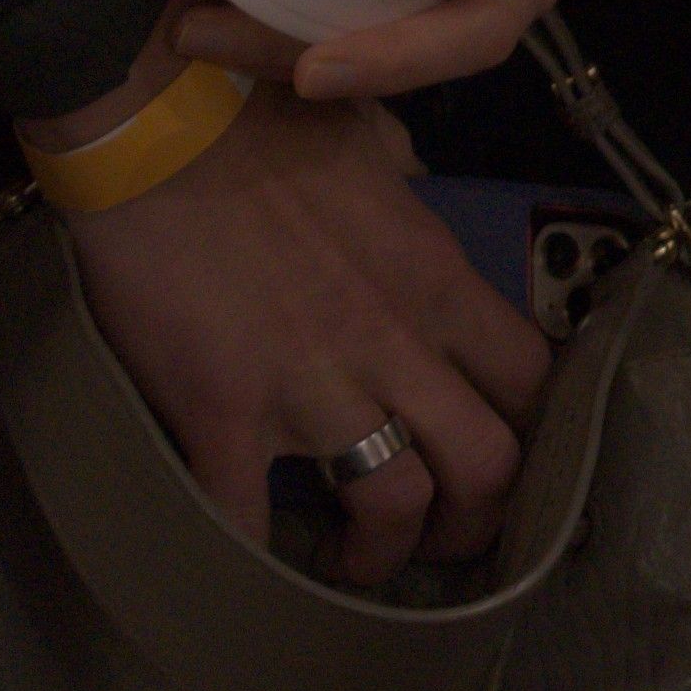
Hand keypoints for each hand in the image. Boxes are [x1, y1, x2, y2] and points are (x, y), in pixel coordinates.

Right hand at [44, 67, 557, 588]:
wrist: (155, 121)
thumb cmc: (262, 119)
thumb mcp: (371, 142)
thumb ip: (404, 188)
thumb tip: (408, 192)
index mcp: (435, 278)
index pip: (534, 378)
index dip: (533, 436)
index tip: (501, 464)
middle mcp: (394, 338)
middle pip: (489, 462)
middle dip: (476, 520)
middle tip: (439, 538)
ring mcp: (312, 382)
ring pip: (396, 501)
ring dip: (382, 551)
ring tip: (354, 562)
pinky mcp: (225, 412)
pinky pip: (249, 521)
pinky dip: (254, 565)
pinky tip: (251, 572)